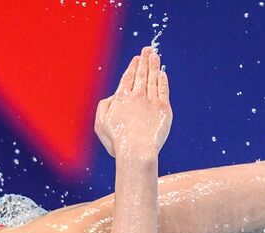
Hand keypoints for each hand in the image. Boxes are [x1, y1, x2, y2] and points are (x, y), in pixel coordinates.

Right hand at [94, 46, 171, 160]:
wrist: (137, 151)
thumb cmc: (117, 141)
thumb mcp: (100, 124)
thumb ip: (104, 106)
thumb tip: (113, 96)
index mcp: (121, 99)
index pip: (128, 78)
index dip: (133, 67)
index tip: (136, 58)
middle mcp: (136, 96)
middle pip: (141, 74)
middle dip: (144, 60)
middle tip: (148, 49)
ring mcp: (151, 101)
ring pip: (152, 78)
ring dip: (154, 65)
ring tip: (155, 55)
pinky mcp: (163, 109)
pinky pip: (163, 90)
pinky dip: (162, 80)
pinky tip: (162, 74)